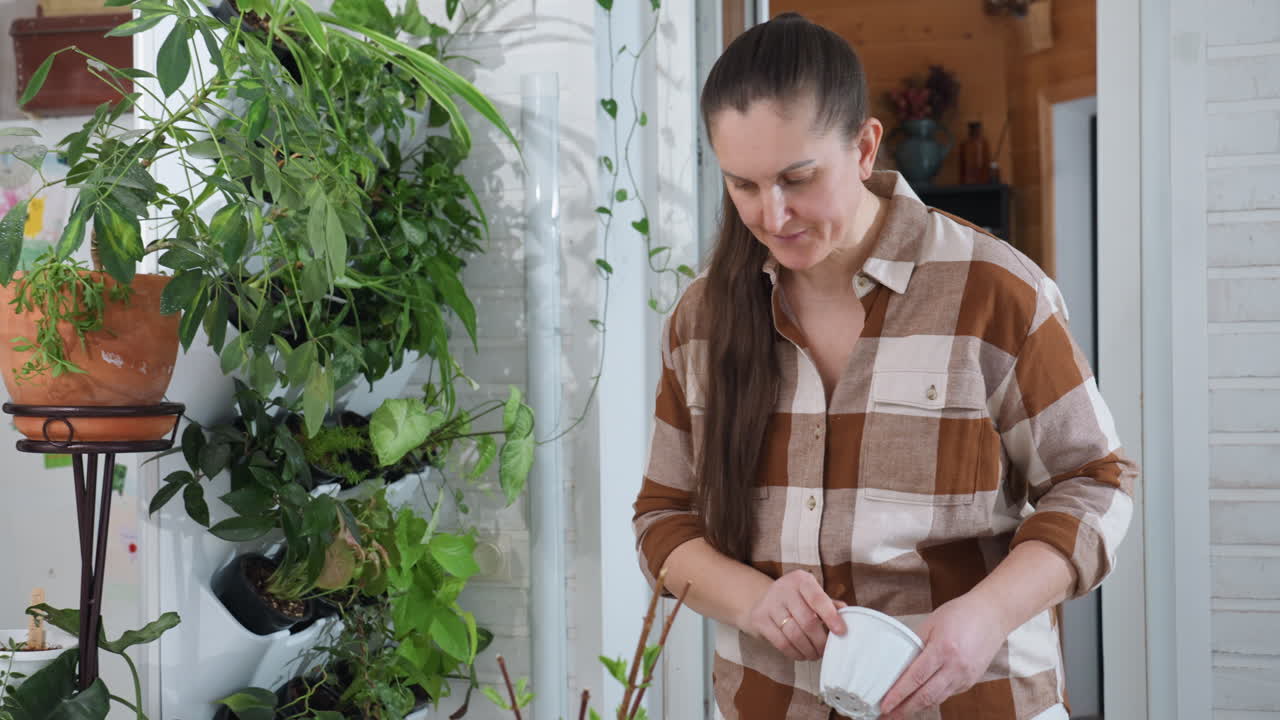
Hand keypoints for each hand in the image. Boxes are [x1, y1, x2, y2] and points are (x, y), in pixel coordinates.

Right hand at [740, 570, 846, 660]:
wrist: (763, 600)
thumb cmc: (796, 599)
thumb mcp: (812, 595)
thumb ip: (829, 604)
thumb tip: (848, 613)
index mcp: (801, 580)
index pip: (818, 599)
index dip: (831, 617)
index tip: (841, 632)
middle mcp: (783, 588)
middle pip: (807, 620)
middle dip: (819, 641)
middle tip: (825, 651)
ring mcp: (769, 603)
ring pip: (794, 634)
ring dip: (808, 649)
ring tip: (815, 655)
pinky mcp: (759, 619)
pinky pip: (781, 642)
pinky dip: (794, 653)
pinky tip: (801, 655)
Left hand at [879, 592, 1007, 718]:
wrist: (993, 615)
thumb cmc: (962, 614)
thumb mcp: (932, 623)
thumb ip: (915, 643)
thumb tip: (898, 662)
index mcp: (943, 649)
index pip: (915, 678)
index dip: (898, 694)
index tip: (884, 705)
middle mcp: (956, 667)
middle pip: (926, 696)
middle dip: (904, 709)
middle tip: (886, 716)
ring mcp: (965, 677)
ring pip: (937, 699)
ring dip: (917, 708)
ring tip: (899, 713)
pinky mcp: (970, 681)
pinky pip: (947, 694)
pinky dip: (932, 700)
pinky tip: (919, 701)